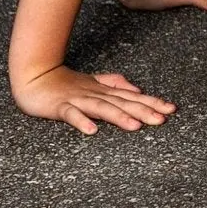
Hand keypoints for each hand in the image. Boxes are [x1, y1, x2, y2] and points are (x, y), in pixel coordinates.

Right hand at [11, 65, 176, 133]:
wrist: (34, 76)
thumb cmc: (65, 83)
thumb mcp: (93, 83)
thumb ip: (114, 84)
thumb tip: (136, 89)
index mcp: (104, 91)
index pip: (133, 97)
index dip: (152, 102)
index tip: (172, 110)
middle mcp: (95, 94)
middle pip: (123, 103)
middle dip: (143, 111)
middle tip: (162, 119)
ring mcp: (78, 99)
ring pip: (102, 108)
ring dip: (119, 117)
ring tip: (135, 126)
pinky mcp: (60, 106)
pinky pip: (71, 115)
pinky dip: (81, 122)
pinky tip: (92, 131)